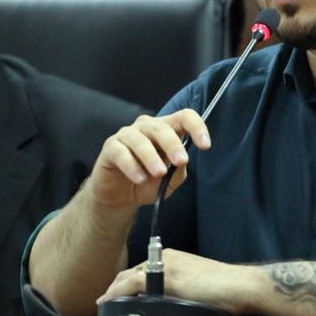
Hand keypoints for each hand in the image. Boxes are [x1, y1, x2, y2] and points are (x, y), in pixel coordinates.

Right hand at [85, 110, 210, 211]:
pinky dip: (131, 166)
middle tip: (181, 161)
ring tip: (159, 173)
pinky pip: (121, 153)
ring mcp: (127, 135)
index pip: (184, 117)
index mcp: (167, 130)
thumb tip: (182, 160)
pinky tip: (140, 178)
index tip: (205, 145)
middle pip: (161, 127)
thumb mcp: (170, 179)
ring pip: (140, 140)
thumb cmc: (148, 182)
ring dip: (151, 157)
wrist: (120, 197)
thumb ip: (178, 169)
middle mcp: (147, 127)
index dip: (197, 127)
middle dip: (173, 144)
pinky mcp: (110, 148)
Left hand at [96, 249, 253, 314]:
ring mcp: (167, 265)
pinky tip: (110, 301)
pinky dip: (118, 293)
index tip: (115, 295)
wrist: (241, 285)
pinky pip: (133, 283)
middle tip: (103, 302)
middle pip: (130, 271)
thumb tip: (169, 307)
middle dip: (115, 287)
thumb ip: (180, 291)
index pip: (141, 269)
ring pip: (128, 276)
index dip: (125, 284)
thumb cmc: (227, 290)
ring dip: (113, 291)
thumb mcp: (197, 286)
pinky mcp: (168, 277)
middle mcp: (168, 257)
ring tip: (103, 305)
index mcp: (174, 258)